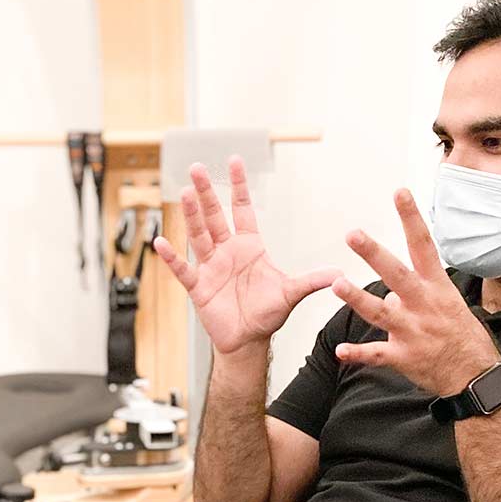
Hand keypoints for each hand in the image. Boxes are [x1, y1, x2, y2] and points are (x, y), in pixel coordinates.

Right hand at [154, 156, 339, 355]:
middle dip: (207, 192)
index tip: (235, 160)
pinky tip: (160, 242)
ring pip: (199, 235)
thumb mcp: (292, 293)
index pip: (242, 209)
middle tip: (197, 168)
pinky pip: (183, 269)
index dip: (239, 186)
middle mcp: (227, 251)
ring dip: (191, 215)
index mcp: (249, 246)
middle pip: (214, 216)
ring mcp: (211, 267)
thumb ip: (312, 280)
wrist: (248, 341)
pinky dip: (172, 257)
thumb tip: (340, 273)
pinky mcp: (198, 286)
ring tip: (184, 192)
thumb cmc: (267, 314)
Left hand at [329, 188, 500, 395]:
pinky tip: (339, 352)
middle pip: (397, 274)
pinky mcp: (404, 357)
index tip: (399, 192)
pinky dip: (357, 355)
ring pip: (381, 312)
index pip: (424, 245)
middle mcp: (424, 306)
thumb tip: (390, 294)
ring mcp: (413, 332)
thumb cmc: (462, 337)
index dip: (411, 218)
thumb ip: (416, 295)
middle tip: (353, 234)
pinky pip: (376, 355)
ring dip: (358, 298)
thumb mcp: (448, 306)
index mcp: (437, 288)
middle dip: (374, 253)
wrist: (476, 376)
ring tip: (337, 285)